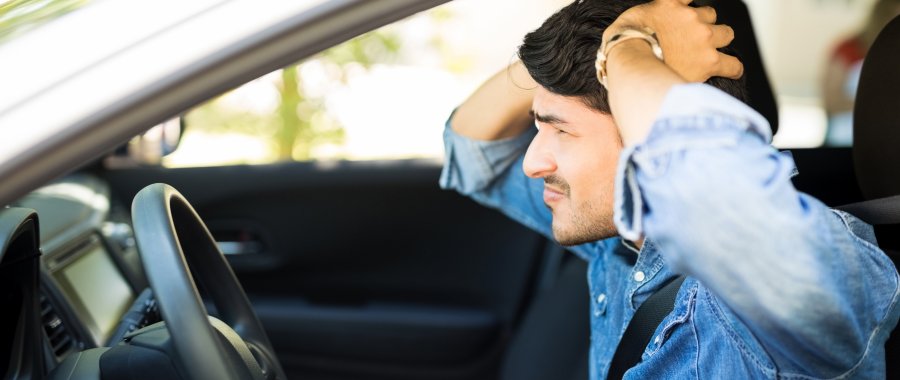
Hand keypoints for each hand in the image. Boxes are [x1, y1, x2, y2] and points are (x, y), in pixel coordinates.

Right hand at [603, 0, 742, 81]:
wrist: (631, 63)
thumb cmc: (625, 43)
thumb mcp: (634, 16)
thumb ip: (650, 13)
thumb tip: (649, 20)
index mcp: (671, 4)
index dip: (692, 8)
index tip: (693, 13)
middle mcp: (691, 16)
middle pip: (710, 15)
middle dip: (704, 25)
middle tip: (691, 41)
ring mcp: (703, 37)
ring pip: (725, 33)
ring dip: (718, 42)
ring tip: (708, 55)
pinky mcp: (708, 61)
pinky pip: (732, 64)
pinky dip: (732, 67)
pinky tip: (731, 69)